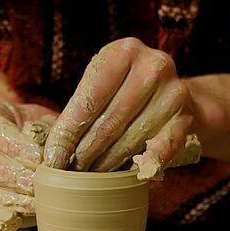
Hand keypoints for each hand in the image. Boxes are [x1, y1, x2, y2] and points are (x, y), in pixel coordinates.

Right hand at [0, 102, 57, 230]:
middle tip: (35, 183)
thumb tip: (49, 157)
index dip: (13, 145)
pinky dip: (2, 219)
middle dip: (8, 174)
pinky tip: (22, 217)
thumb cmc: (48, 132)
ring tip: (33, 203)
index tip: (38, 157)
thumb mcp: (52, 122)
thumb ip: (50, 134)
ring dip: (5, 198)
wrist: (47, 150)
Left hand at [43, 37, 200, 178]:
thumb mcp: (104, 87)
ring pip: (130, 139)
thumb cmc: (126, 93)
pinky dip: (145, 165)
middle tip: (70, 175)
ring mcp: (174, 91)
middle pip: (108, 122)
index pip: (87, 101)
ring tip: (90, 179)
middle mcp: (152, 66)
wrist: (177, 96)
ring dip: (107, 164)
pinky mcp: (187, 117)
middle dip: (84, 154)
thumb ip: (79, 108)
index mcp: (123, 51)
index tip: (52, 160)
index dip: (67, 134)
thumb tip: (41, 139)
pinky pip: (162, 148)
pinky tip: (130, 177)